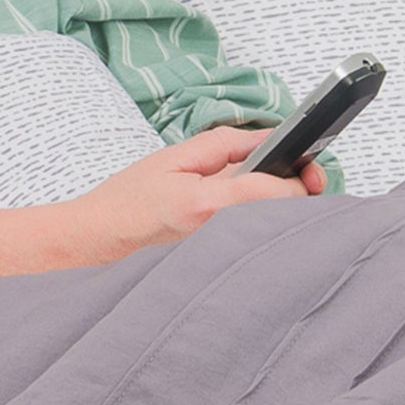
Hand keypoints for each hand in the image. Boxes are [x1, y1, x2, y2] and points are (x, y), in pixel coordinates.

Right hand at [63, 123, 327, 268]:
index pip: (277, 194)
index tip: (305, 163)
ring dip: (286, 211)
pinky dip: (266, 226)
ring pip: (275, 234)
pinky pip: (257, 245)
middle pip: (287, 220)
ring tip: (278, 188)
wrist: (98, 241)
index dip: (300, 178)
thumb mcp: (175, 157)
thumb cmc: (128, 201)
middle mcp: (220, 237)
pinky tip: (255, 212)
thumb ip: (226, 145)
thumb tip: (268, 138)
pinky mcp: (220, 266)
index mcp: (208, 205)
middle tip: (303, 174)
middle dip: (302, 195)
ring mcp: (221, 256)